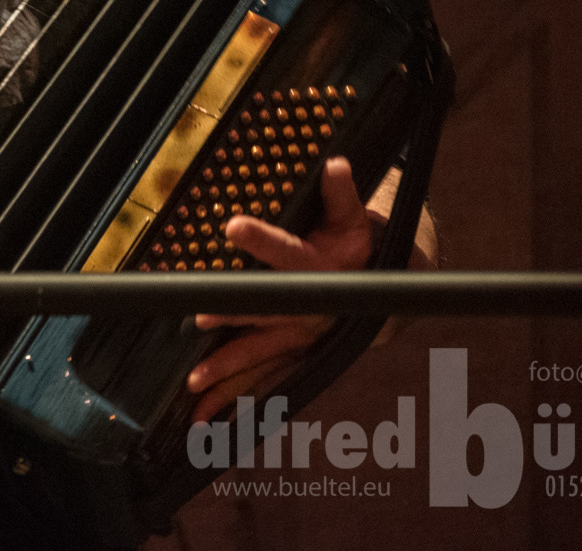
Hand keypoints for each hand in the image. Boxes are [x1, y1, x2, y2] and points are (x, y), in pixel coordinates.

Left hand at [184, 156, 373, 422]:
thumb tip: (336, 164)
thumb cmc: (362, 247)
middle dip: (234, 318)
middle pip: (267, 313)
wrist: (386, 294)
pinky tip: (203, 417)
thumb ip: (342, 195)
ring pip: (262, 357)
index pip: (290, 254)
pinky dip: (235, 398)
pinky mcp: (292, 354)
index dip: (265, 241)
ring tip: (194, 386)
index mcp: (323, 272)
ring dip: (229, 373)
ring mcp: (300, 337)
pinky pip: (263, 379)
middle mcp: (310, 310)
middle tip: (199, 320)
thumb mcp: (357, 218)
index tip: (234, 225)